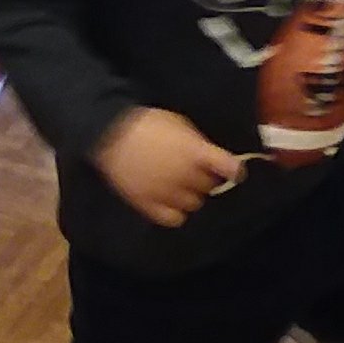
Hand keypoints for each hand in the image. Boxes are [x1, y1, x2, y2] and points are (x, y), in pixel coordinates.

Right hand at [96, 108, 244, 227]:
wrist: (109, 132)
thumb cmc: (146, 123)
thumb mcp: (179, 124)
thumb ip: (198, 144)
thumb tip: (213, 159)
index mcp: (194, 152)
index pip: (228, 167)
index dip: (234, 170)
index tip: (234, 171)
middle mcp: (184, 175)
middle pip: (210, 187)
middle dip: (206, 179)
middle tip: (195, 171)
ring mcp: (166, 192)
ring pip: (194, 204)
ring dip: (192, 195)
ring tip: (180, 185)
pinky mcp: (149, 204)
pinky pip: (174, 219)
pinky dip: (176, 212)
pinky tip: (170, 201)